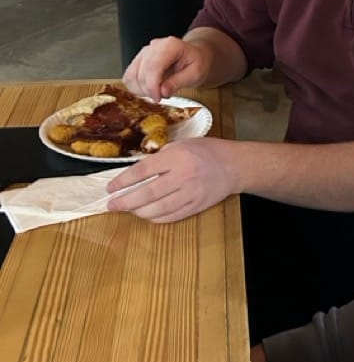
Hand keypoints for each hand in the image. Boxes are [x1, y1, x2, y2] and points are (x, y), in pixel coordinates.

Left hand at [106, 136, 238, 221]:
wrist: (234, 165)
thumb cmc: (207, 151)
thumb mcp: (183, 144)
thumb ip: (161, 157)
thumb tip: (137, 173)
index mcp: (177, 156)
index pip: (143, 171)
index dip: (123, 180)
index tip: (111, 187)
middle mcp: (183, 175)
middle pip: (147, 192)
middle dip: (125, 201)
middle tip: (112, 205)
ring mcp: (191, 192)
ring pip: (158, 208)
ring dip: (139, 211)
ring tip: (129, 210)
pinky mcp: (197, 205)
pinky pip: (172, 216)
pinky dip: (156, 218)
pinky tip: (147, 215)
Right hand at [123, 35, 213, 101]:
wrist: (196, 55)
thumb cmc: (197, 62)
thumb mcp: (196, 73)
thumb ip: (179, 82)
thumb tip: (163, 91)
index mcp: (170, 45)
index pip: (153, 65)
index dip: (152, 85)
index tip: (157, 98)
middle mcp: (154, 46)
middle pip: (141, 72)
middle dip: (149, 90)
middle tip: (161, 97)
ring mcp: (145, 52)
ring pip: (131, 75)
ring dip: (141, 90)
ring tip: (157, 93)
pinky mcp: (139, 60)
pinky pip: (129, 76)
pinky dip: (135, 87)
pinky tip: (148, 90)